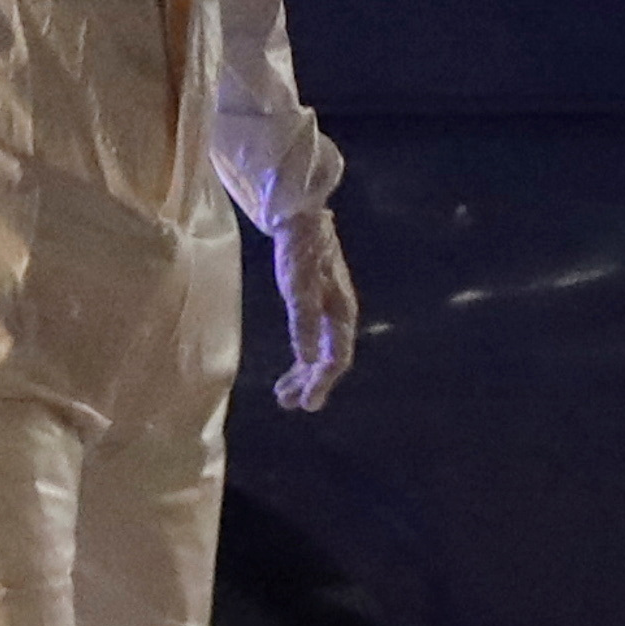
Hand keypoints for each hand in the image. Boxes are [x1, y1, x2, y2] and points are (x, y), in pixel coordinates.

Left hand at [269, 210, 359, 411]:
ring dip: (303, 375)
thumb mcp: (299, 289)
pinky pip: (312, 341)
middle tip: (289, 404)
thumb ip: (303, 324)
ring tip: (282, 395)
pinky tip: (291, 369)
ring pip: (320, 353)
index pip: (336, 359)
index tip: (307, 404)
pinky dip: (301, 359)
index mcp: (341, 314)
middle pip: (328, 361)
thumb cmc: (301, 253)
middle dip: (310, 384)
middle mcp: (339, 317)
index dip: (322, 383)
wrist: (301, 221)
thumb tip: (307, 360)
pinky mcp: (316, 305)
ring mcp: (329, 312)